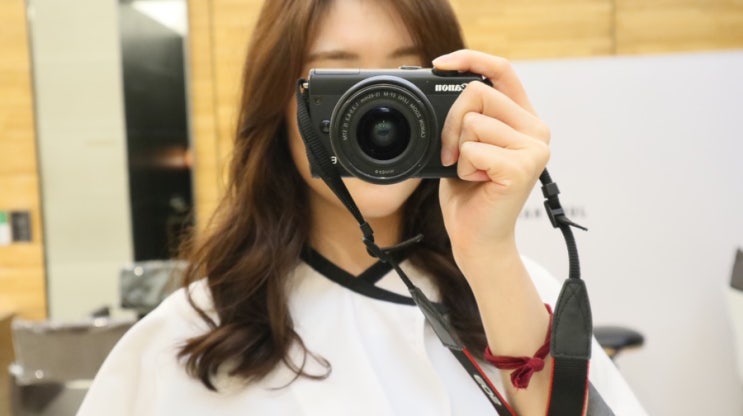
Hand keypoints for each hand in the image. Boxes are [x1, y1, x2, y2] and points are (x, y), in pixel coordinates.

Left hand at [434, 50, 550, 270]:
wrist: (476, 238)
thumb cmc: (469, 193)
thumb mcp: (465, 144)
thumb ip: (467, 115)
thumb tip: (446, 87)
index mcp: (522, 118)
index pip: (502, 70)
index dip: (470, 59)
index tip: (439, 64)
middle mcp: (535, 129)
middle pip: (477, 92)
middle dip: (450, 122)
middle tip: (451, 153)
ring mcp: (534, 148)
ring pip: (472, 122)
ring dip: (458, 151)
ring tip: (471, 172)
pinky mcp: (522, 167)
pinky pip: (473, 149)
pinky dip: (463, 167)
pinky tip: (477, 182)